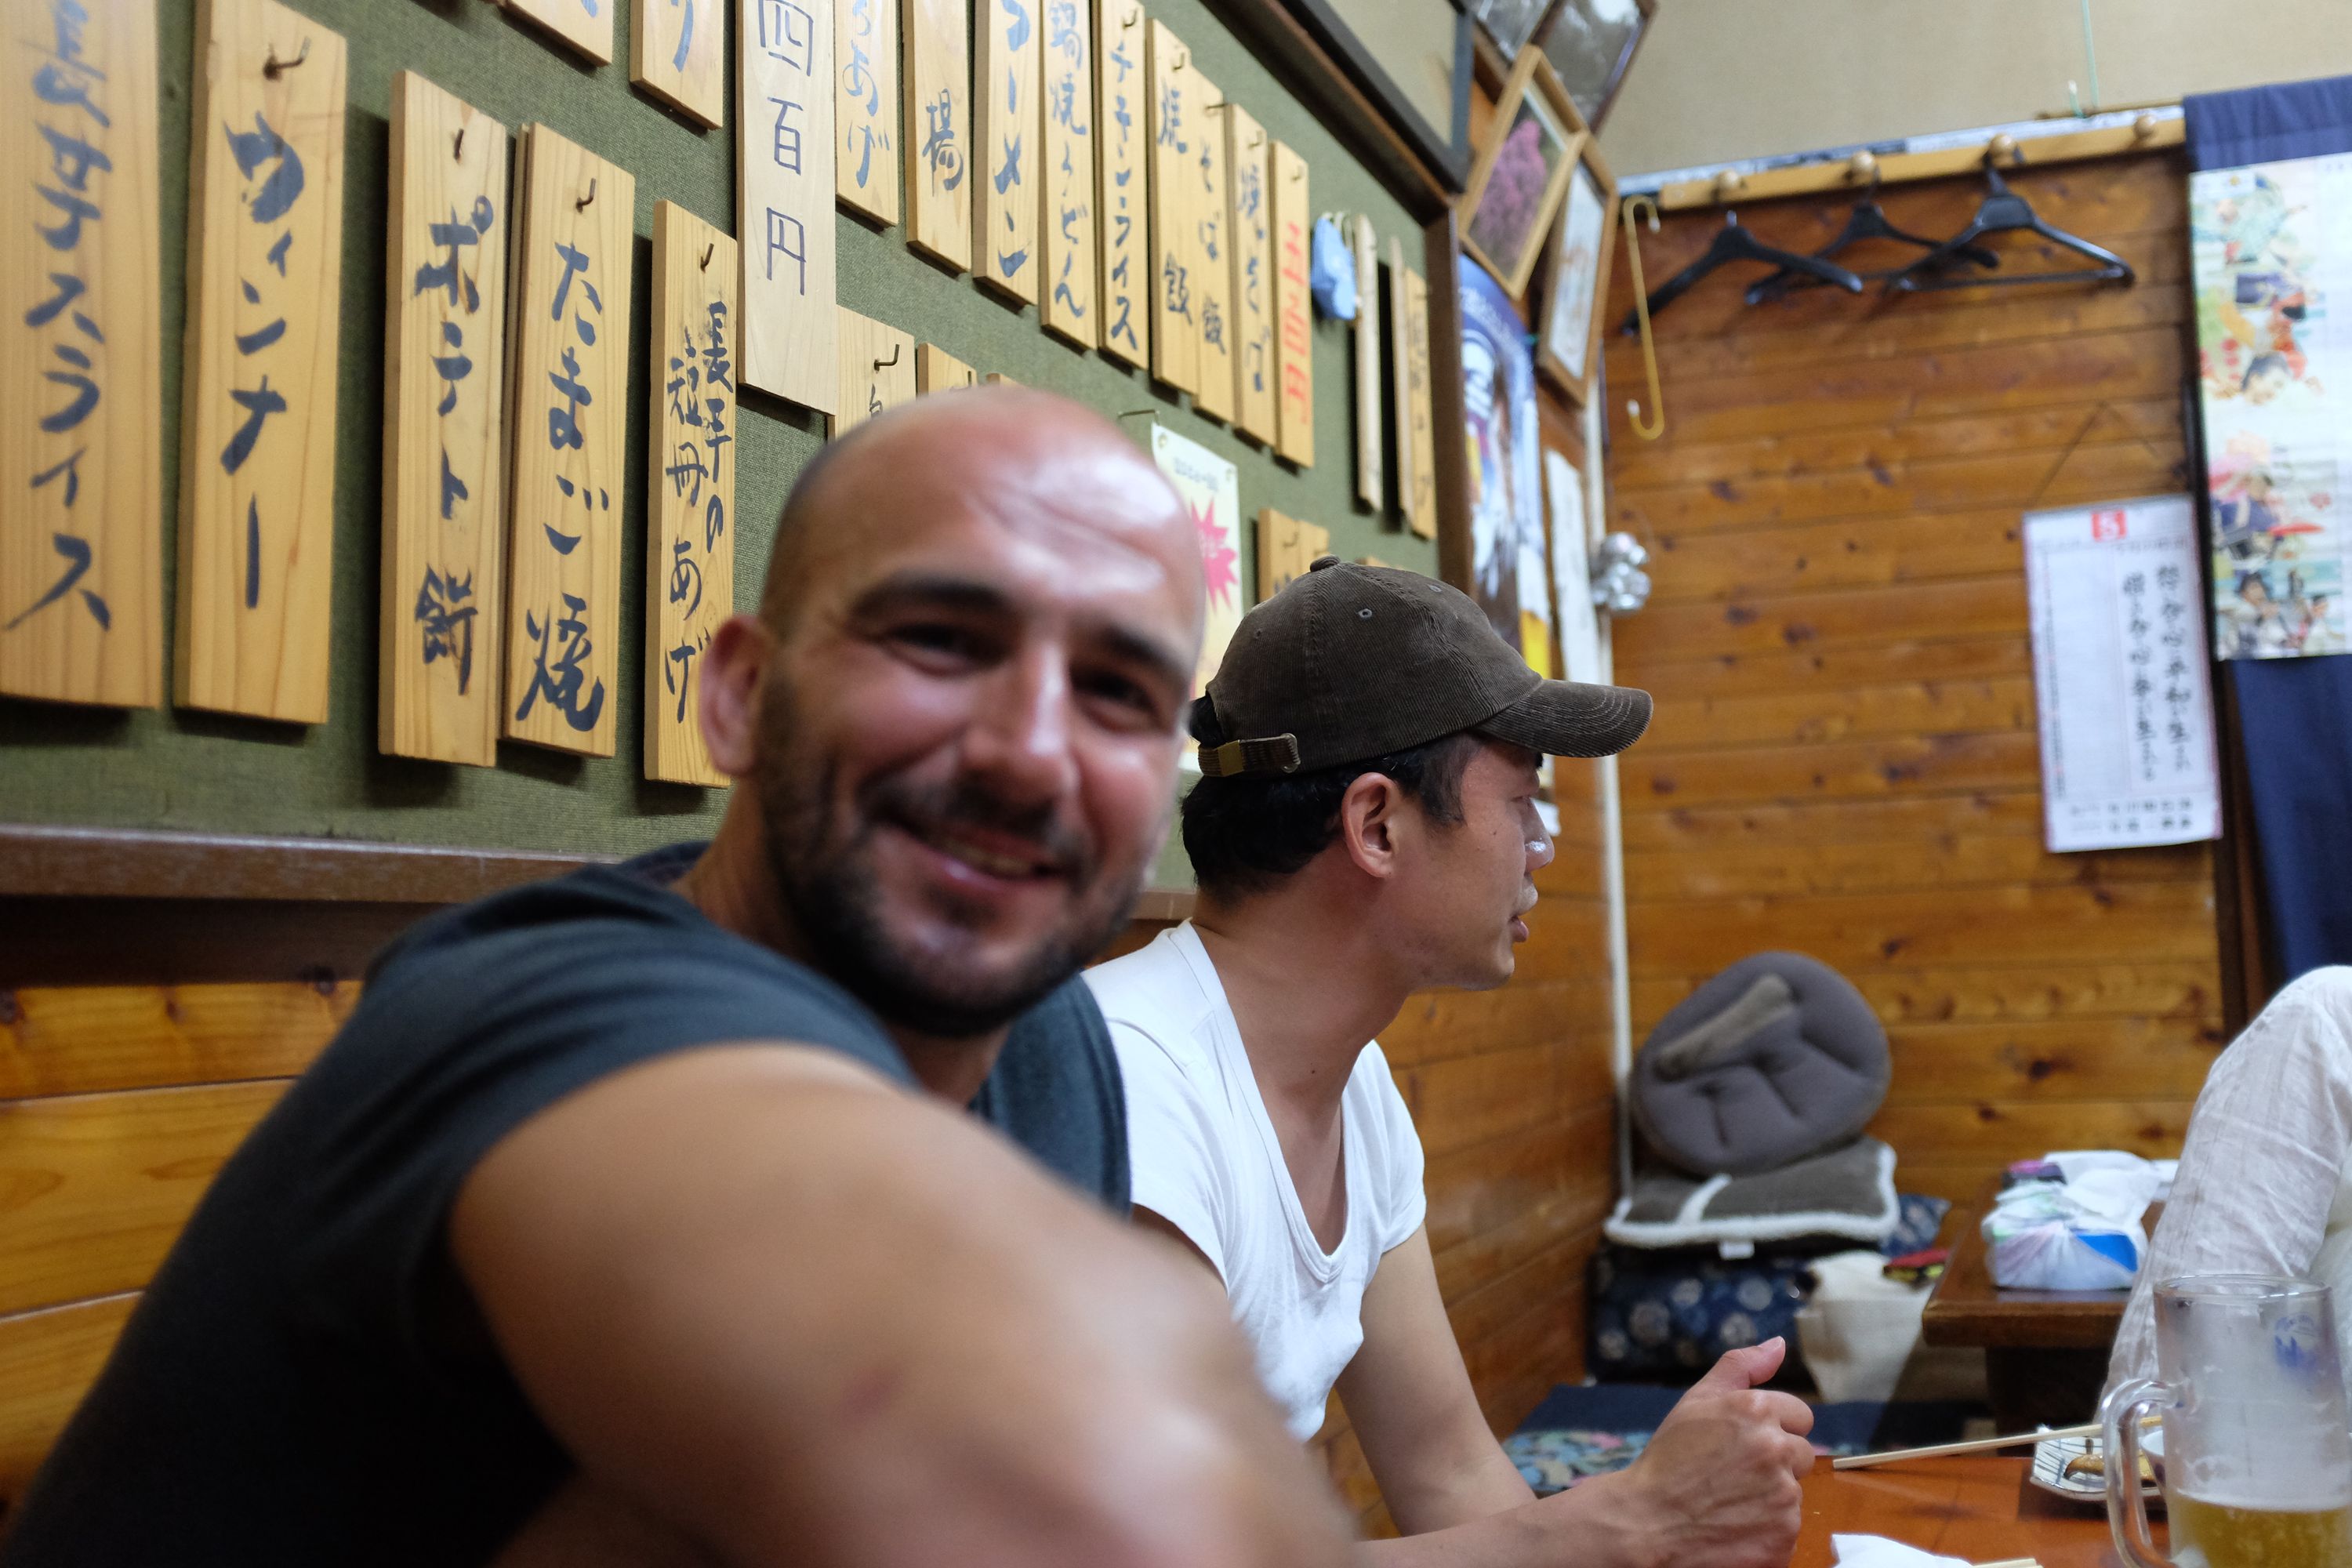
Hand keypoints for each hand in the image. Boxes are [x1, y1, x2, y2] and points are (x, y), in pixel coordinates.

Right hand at [1570, 1338, 1814, 1567]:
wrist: (1646, 1523)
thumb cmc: (1668, 1459)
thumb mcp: (1696, 1401)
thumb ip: (1741, 1367)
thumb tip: (1780, 1344)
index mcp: (1757, 1410)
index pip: (1800, 1417)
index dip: (1773, 1430)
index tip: (1744, 1446)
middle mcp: (1776, 1449)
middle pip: (1802, 1455)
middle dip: (1777, 1463)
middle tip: (1734, 1475)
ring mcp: (1784, 1496)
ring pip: (1793, 1493)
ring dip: (1771, 1499)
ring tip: (1729, 1504)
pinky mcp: (1785, 1536)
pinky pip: (1787, 1530)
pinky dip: (1767, 1532)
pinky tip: (1735, 1529)